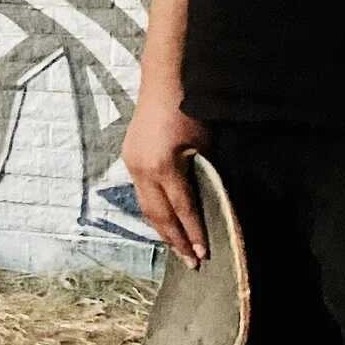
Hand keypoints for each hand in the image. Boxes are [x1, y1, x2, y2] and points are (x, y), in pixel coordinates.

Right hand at [122, 74, 212, 267]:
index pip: (182, 209)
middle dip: (176, 240)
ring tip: (177, 248)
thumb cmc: (191, 108)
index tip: (204, 254)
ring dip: (163, 230)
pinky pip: (142, 195)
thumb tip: (213, 203)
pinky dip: (155, 212)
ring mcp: (133, 165)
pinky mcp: (130, 159)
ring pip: (147, 208)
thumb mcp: (205, 145)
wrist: (164, 82)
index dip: (193, 233)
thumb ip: (206, 175)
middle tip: (191, 263)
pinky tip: (165, 222)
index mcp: (164, 167)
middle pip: (159, 215)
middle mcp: (143, 170)